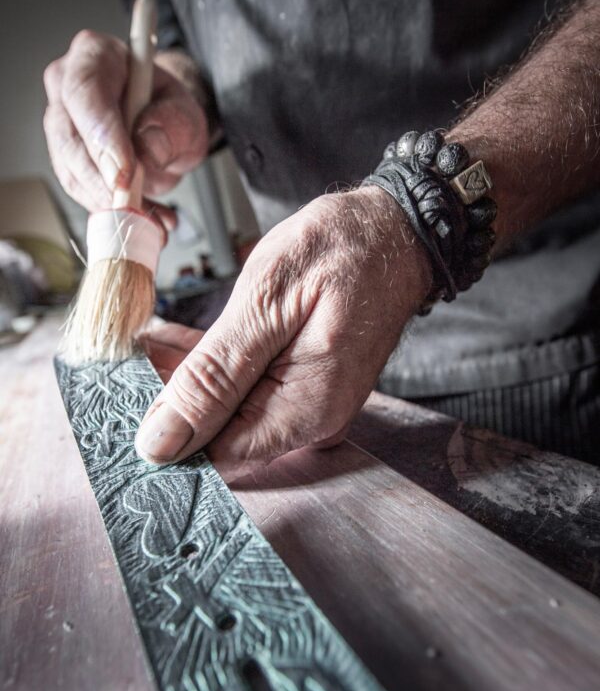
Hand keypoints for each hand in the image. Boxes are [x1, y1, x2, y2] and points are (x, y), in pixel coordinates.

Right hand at [43, 31, 208, 221]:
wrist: (164, 124)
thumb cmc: (170, 109)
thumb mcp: (186, 112)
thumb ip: (170, 126)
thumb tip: (146, 151)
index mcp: (95, 56)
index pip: (86, 94)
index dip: (102, 137)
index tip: (123, 174)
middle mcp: (67, 85)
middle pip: (68, 136)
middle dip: (100, 180)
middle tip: (132, 206)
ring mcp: (61, 123)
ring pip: (70, 169)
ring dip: (107, 202)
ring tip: (150, 218)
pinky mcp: (66, 159)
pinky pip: (81, 190)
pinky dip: (111, 211)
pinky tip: (144, 218)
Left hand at [135, 187, 431, 476]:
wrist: (393, 230)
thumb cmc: (342, 250)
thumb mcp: (265, 302)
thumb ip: (214, 376)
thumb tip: (164, 442)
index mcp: (306, 410)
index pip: (218, 460)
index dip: (168, 439)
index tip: (127, 405)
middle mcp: (310, 420)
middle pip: (220, 437)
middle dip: (171, 401)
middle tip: (131, 362)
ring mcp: (308, 404)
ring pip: (227, 412)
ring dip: (186, 380)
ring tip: (148, 344)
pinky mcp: (301, 386)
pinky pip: (245, 391)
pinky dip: (211, 369)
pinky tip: (177, 345)